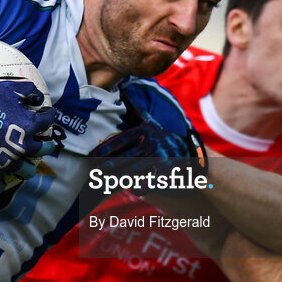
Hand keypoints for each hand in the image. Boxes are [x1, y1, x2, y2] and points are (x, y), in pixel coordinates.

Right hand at [0, 81, 55, 190]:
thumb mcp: (7, 87)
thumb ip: (27, 90)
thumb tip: (38, 97)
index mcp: (29, 125)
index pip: (47, 121)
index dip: (49, 116)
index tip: (48, 115)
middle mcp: (23, 145)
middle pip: (43, 149)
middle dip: (47, 145)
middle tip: (45, 144)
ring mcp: (9, 161)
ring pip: (27, 171)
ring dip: (28, 168)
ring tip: (26, 166)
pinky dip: (0, 185)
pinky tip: (0, 183)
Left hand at [89, 105, 206, 193]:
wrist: (189, 153)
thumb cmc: (162, 137)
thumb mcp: (150, 121)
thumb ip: (135, 110)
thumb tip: (122, 92)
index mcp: (143, 132)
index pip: (120, 140)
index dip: (105, 149)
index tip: (92, 156)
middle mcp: (150, 144)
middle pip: (125, 157)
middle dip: (109, 166)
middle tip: (95, 172)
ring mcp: (158, 159)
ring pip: (135, 171)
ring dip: (121, 178)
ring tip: (108, 182)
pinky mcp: (167, 172)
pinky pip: (152, 180)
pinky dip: (143, 185)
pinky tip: (135, 189)